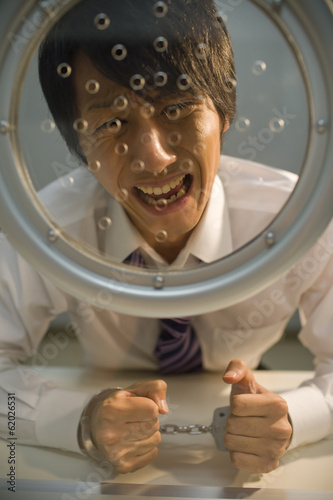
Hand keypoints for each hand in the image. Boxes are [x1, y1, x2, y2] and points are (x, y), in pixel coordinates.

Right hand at [90, 380, 167, 472]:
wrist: (98, 425)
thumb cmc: (118, 405)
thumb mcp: (135, 389)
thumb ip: (155, 388)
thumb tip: (163, 408)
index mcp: (112, 410)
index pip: (152, 409)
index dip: (150, 405)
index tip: (139, 406)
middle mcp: (111, 433)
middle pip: (154, 425)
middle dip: (150, 419)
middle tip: (135, 418)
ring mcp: (116, 452)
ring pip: (155, 440)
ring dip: (149, 433)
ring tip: (134, 428)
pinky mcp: (122, 466)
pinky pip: (153, 453)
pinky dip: (148, 447)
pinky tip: (134, 441)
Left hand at [223, 359, 291, 473]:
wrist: (275, 425)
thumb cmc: (256, 403)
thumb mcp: (248, 382)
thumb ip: (237, 369)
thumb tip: (228, 377)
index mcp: (277, 405)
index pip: (236, 405)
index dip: (235, 405)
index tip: (243, 406)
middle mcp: (280, 428)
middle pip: (232, 425)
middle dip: (233, 421)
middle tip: (243, 420)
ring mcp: (275, 448)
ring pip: (231, 442)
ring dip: (233, 436)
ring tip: (244, 432)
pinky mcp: (268, 464)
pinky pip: (236, 459)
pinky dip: (236, 452)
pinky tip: (246, 445)